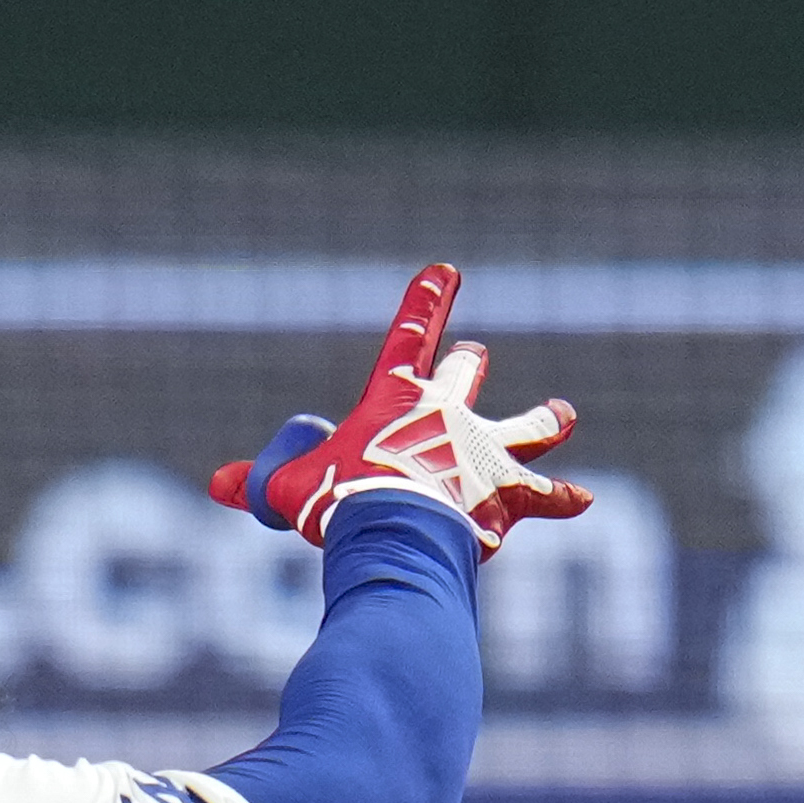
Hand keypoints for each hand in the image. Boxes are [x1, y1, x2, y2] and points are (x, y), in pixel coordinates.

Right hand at [211, 262, 590, 554]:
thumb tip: (221, 484)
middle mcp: (451, 413)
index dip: (425, 302)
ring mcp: (486, 450)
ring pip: (526, 427)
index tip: (446, 270)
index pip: (410, 337)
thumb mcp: (288, 489)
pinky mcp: (509, 493)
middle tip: (475, 357)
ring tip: (561, 412)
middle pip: (466, 376)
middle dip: (469, 366)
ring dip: (543, 420)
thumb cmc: (340, 501)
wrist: (397, 532)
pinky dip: (561, 499)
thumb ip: (261, 481)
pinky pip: (544, 496)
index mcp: (398, 399)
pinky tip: (582, 499)